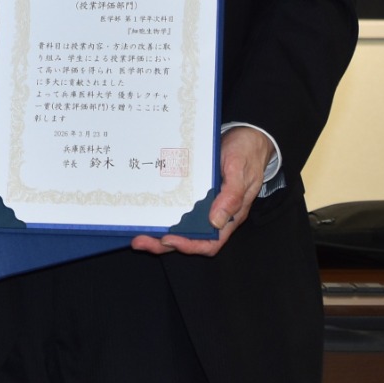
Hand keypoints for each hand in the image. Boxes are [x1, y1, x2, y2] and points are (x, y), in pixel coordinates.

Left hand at [130, 127, 274, 257]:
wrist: (247, 136)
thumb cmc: (246, 153)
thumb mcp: (240, 170)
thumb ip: (231, 195)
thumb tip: (216, 221)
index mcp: (229, 216)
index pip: (209, 242)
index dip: (189, 245)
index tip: (168, 240)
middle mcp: (214, 215)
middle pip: (189, 238)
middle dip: (164, 243)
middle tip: (139, 241)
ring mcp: (203, 205)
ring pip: (180, 226)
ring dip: (158, 231)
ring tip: (136, 233)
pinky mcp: (194, 193)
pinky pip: (177, 208)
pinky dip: (162, 212)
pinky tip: (146, 210)